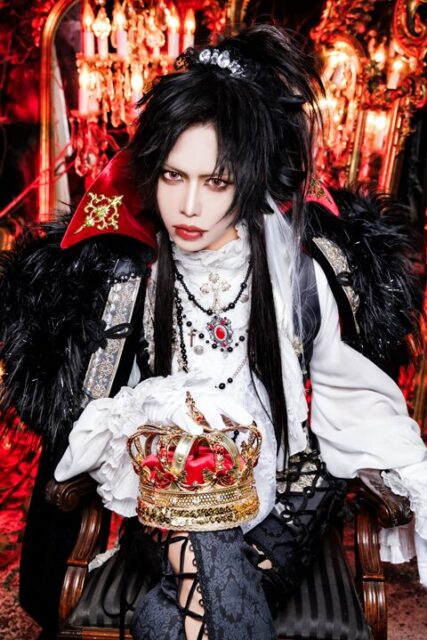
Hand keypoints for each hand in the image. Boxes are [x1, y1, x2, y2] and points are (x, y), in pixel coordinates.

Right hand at [134, 371, 254, 434]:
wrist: (157, 398)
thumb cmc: (186, 408)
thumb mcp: (205, 411)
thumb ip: (222, 417)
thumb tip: (244, 426)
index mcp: (212, 397)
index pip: (230, 403)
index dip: (240, 412)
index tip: (251, 423)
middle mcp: (203, 397)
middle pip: (221, 402)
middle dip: (233, 412)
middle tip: (244, 423)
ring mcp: (188, 402)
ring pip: (203, 407)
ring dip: (212, 418)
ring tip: (220, 429)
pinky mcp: (173, 410)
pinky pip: (182, 416)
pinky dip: (189, 424)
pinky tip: (195, 432)